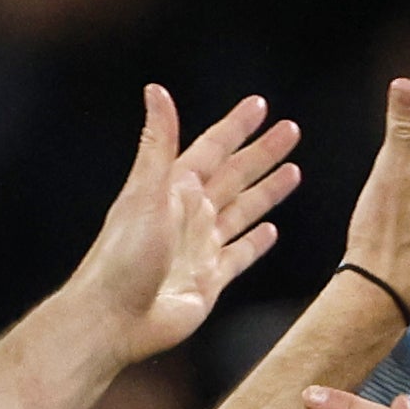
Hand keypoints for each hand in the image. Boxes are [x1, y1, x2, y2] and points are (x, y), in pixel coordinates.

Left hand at [70, 87, 301, 365]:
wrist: (116, 318)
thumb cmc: (122, 257)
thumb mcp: (144, 193)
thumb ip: (157, 143)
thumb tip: (156, 90)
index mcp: (173, 189)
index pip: (213, 149)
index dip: (236, 127)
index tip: (260, 105)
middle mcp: (189, 215)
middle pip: (234, 176)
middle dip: (262, 153)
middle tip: (291, 131)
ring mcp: (201, 247)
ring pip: (243, 211)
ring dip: (267, 191)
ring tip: (293, 171)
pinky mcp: (210, 280)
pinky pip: (240, 255)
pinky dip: (257, 242)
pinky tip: (271, 230)